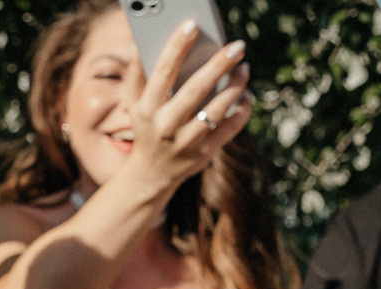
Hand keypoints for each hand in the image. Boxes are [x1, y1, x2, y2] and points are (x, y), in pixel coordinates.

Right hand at [122, 25, 252, 206]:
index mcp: (147, 109)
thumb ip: (136, 75)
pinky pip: (229, 130)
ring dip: (235, 87)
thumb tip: (139, 44)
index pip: (162, 72)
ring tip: (244, 67)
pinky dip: (241, 111)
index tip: (192, 24)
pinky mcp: (204, 155)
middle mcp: (166, 126)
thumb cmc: (146, 127)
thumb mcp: (133, 104)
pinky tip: (247, 95)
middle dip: (218, 64)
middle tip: (237, 45)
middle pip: (196, 90)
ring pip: (217, 110)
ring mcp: (186, 143)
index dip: (176, 47)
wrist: (151, 173)